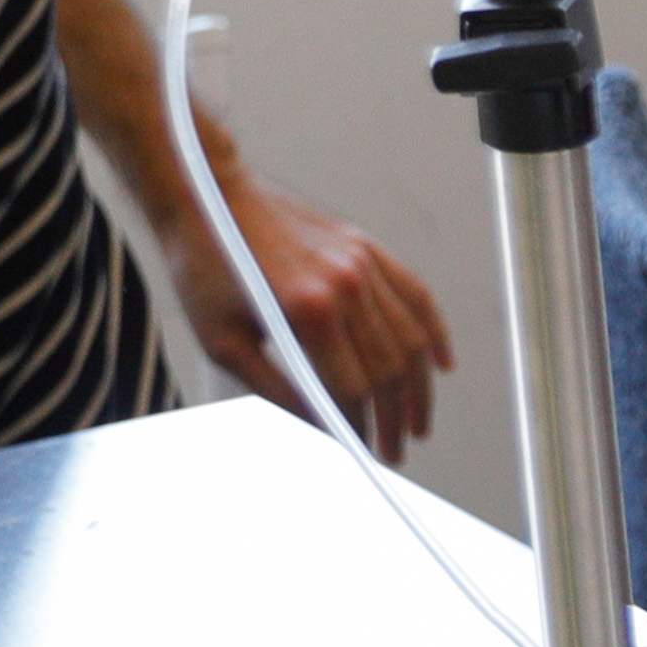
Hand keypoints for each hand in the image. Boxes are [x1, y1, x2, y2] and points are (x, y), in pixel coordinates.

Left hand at [179, 162, 451, 458]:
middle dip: (392, 419)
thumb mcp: (223, 342)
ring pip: (409, 339)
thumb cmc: (204, 269)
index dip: (357, 428)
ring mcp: (362, 263)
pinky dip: (434, 332)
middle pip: (387, 370)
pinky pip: (415, 294)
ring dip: (417, 389)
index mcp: (308, 312)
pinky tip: (442, 364)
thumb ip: (273, 389)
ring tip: (417, 424)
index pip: (351, 389)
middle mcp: (345, 286)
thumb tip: (315, 427)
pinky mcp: (366, 247)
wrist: (207, 194)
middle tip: (391, 452)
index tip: (358, 452)